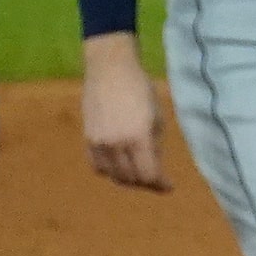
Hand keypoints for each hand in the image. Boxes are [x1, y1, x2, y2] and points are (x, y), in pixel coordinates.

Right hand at [81, 31, 170, 191]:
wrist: (110, 69)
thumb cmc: (141, 88)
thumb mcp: (157, 116)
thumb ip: (155, 143)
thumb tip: (155, 164)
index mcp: (139, 137)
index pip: (149, 175)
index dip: (161, 184)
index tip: (169, 186)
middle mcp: (117, 144)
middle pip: (132, 179)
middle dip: (146, 183)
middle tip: (155, 180)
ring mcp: (99, 143)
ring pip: (114, 176)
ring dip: (128, 179)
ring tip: (138, 174)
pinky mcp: (87, 139)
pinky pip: (98, 166)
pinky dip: (110, 171)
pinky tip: (119, 166)